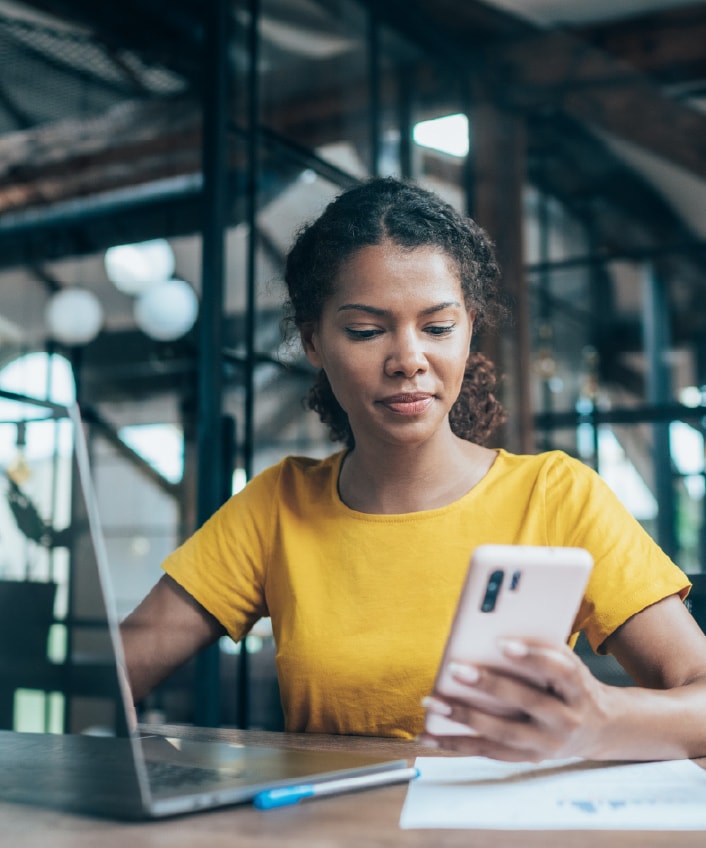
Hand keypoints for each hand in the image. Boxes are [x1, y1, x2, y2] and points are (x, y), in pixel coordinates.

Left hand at [421, 639, 615, 761]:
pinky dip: (457, 743)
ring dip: (463, 717)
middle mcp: (566, 720)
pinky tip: (430, 735)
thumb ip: (542, 648)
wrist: (602, 728)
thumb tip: (494, 631)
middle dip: (488, 685)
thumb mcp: (570, 663)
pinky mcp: (529, 758)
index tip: (502, 642)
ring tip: (432, 702)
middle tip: (455, 669)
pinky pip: (489, 752)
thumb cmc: (574, 684)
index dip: (532, 656)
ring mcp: (547, 744)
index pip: (559, 670)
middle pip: (526, 701)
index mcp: (578, 688)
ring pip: (502, 733)